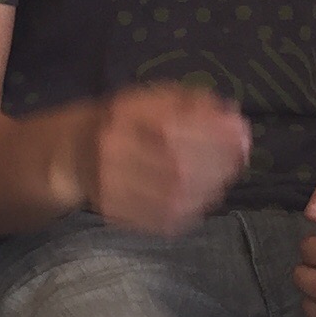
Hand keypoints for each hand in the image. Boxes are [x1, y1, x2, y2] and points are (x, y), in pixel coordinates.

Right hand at [83, 86, 251, 234]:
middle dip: (218, 165)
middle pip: (177, 166)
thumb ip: (192, 102)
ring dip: (209, 189)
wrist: (73, 152)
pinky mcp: (114, 212)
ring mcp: (110, 185)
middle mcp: (112, 149)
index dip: (214, 135)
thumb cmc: (124, 120)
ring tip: (223, 178)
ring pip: (172, 196)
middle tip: (238, 160)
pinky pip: (161, 218)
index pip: (175, 128)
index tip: (242, 136)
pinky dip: (192, 210)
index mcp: (122, 115)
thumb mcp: (152, 98)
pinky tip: (203, 198)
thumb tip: (232, 117)